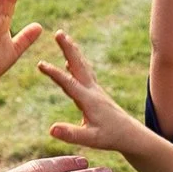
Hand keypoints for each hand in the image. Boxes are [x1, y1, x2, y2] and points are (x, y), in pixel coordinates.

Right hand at [39, 33, 143, 157]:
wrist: (131, 135)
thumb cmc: (111, 138)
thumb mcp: (91, 139)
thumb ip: (71, 134)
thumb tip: (51, 129)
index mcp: (89, 100)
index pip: (68, 84)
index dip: (54, 74)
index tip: (40, 64)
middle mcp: (92, 91)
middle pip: (78, 65)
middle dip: (68, 49)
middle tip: (58, 32)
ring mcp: (96, 90)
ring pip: (82, 66)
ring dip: (73, 51)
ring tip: (64, 37)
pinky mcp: (97, 94)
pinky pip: (86, 74)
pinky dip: (77, 64)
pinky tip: (71, 63)